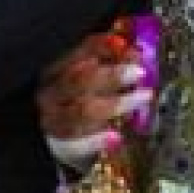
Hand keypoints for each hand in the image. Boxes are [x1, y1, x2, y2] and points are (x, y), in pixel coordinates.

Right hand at [37, 25, 151, 169]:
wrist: (49, 140)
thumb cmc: (73, 102)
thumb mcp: (81, 78)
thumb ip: (103, 63)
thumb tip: (135, 51)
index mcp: (53, 71)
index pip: (76, 53)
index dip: (101, 47)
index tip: (125, 44)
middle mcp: (50, 94)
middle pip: (79, 81)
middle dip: (112, 74)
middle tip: (140, 72)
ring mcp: (53, 121)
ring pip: (82, 111)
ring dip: (115, 103)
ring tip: (144, 97)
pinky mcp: (61, 147)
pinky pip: (76, 145)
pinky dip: (96, 141)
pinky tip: (116, 138)